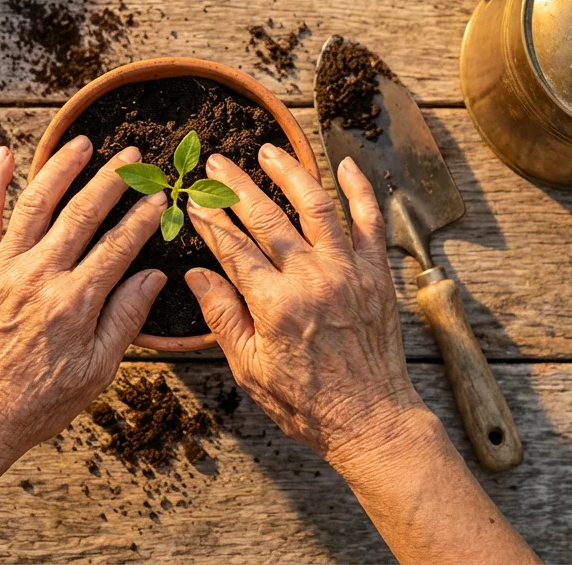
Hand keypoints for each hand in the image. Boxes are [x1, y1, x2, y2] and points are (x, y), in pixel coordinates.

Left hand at [0, 136, 168, 460]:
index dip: (142, 216)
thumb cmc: (39, 400)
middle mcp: (39, 277)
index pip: (118, 245)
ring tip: (82, 142)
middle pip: (82, 214)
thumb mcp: (96, 370)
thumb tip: (155, 277)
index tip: (159, 196)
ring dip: (60, 168)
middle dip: (111, 180)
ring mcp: (3, 269)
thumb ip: (125, 319)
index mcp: (74, 303)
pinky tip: (4, 153)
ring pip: (36, 204)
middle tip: (132, 156)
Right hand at [184, 144, 431, 463]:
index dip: (210, 221)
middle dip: (237, 187)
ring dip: (290, 173)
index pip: (234, 249)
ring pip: (316, 207)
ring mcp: (349, 272)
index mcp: (275, 304)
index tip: (194, 200)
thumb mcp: (251, 369)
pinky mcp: (377, 274)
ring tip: (268, 150)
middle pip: (268, 219)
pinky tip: (345, 165)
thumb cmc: (308, 404)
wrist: (373, 421)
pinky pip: (370, 222)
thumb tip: (196, 275)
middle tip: (217, 162)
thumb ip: (223, 317)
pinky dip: (360, 190)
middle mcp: (312, 279)